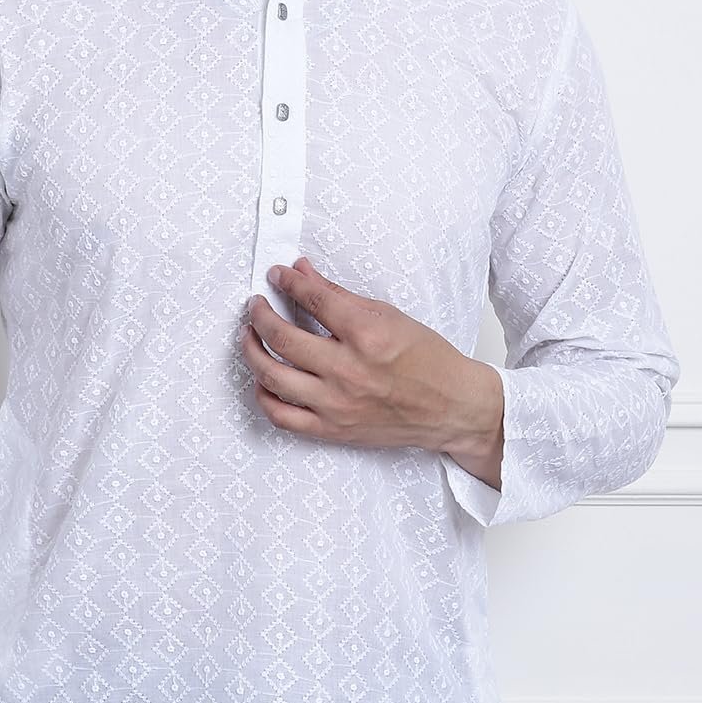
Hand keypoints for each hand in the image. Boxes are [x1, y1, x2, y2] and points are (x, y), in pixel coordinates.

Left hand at [239, 256, 502, 463]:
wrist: (452, 407)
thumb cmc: (428, 361)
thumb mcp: (389, 315)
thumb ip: (339, 295)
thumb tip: (303, 273)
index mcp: (367, 336)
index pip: (313, 300)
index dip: (289, 283)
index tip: (277, 275)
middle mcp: (349, 371)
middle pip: (283, 337)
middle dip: (260, 314)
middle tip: (256, 305)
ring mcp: (337, 404)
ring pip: (273, 377)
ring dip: (252, 351)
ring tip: (249, 336)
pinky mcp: (333, 430)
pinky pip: (282, 417)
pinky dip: (264, 396)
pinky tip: (263, 380)